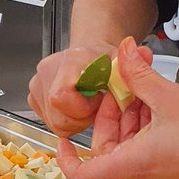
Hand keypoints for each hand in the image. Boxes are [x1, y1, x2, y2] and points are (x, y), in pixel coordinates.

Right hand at [28, 43, 152, 138]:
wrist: (88, 55)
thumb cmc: (103, 60)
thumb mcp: (123, 62)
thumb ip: (135, 62)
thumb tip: (144, 54)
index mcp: (70, 61)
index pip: (62, 98)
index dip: (83, 108)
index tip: (99, 100)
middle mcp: (47, 73)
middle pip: (60, 118)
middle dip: (84, 118)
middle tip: (98, 105)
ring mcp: (37, 87)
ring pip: (56, 124)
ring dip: (77, 121)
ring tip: (90, 105)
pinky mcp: (34, 99)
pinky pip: (52, 123)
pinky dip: (68, 120)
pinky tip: (79, 107)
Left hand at [57, 38, 178, 178]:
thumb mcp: (171, 96)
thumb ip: (139, 74)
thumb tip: (122, 51)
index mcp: (135, 164)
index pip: (83, 175)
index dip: (65, 158)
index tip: (62, 136)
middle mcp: (143, 176)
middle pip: (108, 145)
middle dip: (114, 110)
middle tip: (124, 78)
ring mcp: (158, 174)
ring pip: (129, 141)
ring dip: (133, 110)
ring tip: (147, 80)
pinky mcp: (173, 168)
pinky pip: (147, 144)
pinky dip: (148, 120)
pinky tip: (160, 96)